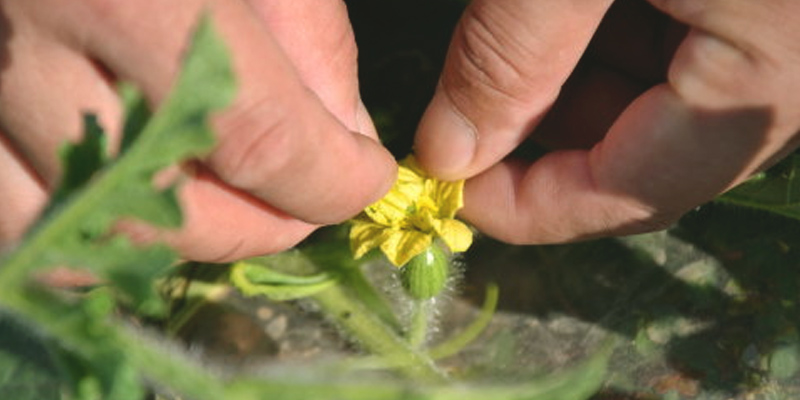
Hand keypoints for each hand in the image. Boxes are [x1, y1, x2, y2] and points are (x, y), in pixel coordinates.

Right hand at [0, 0, 395, 260]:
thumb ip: (303, 25)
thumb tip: (341, 130)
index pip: (255, 136)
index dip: (329, 179)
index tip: (365, 176)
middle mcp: (19, 53)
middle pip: (174, 211)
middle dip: (268, 221)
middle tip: (307, 196)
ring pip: (86, 233)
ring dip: (180, 235)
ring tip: (232, 196)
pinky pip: (16, 221)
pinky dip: (94, 226)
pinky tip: (145, 187)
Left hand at [414, 0, 799, 243]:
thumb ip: (511, 53)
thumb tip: (445, 152)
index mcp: (762, 83)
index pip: (625, 194)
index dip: (523, 205)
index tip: (442, 185)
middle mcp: (787, 81)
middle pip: (639, 163)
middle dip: (539, 144)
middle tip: (464, 109)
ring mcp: (775, 48)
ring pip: (653, 114)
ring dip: (567, 93)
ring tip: (514, 42)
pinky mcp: (756, 16)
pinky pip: (676, 62)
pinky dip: (606, 49)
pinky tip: (565, 16)